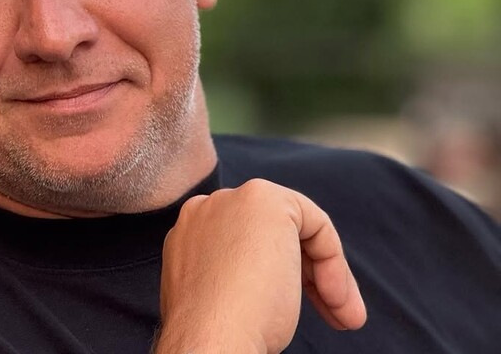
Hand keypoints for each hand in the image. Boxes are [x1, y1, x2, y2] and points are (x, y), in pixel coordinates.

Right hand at [154, 179, 366, 352]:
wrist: (211, 337)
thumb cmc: (222, 330)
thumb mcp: (228, 293)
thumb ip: (239, 270)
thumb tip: (271, 281)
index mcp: (192, 232)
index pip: (249, 244)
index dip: (284, 278)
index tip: (308, 311)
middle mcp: (208, 207)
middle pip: (274, 233)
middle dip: (309, 275)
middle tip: (335, 314)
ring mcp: (232, 200)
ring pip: (295, 228)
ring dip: (326, 273)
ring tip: (345, 317)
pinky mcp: (265, 198)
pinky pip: (314, 224)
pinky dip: (332, 261)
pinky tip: (336, 298)